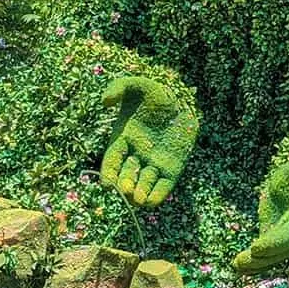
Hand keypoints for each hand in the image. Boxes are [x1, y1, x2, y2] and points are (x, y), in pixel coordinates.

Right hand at [100, 76, 198, 207]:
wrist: (183, 100)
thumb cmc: (156, 93)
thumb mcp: (136, 85)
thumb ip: (119, 88)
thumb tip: (105, 101)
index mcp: (122, 139)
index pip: (112, 160)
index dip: (109, 173)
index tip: (107, 184)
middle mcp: (136, 154)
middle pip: (127, 175)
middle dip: (125, 184)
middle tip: (126, 190)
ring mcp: (154, 162)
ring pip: (144, 183)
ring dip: (140, 193)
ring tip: (139, 199)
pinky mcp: (172, 168)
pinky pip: (163, 185)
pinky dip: (157, 195)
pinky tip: (152, 202)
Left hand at [233, 161, 288, 273]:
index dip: (275, 244)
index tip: (256, 248)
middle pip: (282, 252)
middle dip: (262, 259)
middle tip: (239, 261)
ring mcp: (287, 240)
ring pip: (274, 257)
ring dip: (255, 265)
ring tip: (236, 265)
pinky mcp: (275, 241)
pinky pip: (267, 256)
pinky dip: (254, 264)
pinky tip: (238, 267)